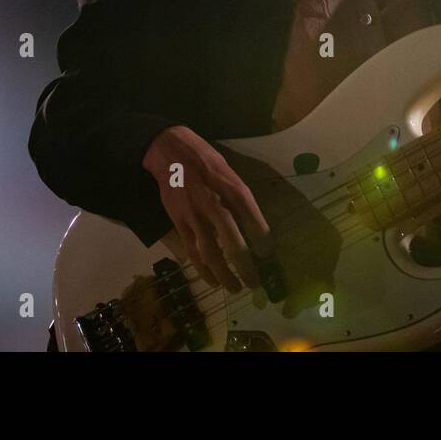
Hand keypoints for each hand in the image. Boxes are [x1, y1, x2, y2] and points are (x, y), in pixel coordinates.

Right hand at [142, 126, 270, 293]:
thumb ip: (241, 199)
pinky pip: (192, 250)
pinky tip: (213, 280)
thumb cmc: (207, 161)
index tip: (268, 253)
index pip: (253, 218)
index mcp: (233, 188)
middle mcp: (215, 203)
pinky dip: (203, 268)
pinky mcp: (180, 222)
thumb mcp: (231, 173)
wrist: (172, 152)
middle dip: (245, 265)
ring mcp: (195, 215)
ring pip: (211, 251)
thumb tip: (254, 225)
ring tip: (236, 287)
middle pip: (233, 240)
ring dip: (224, 273)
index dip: (262, 239)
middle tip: (255, 282)